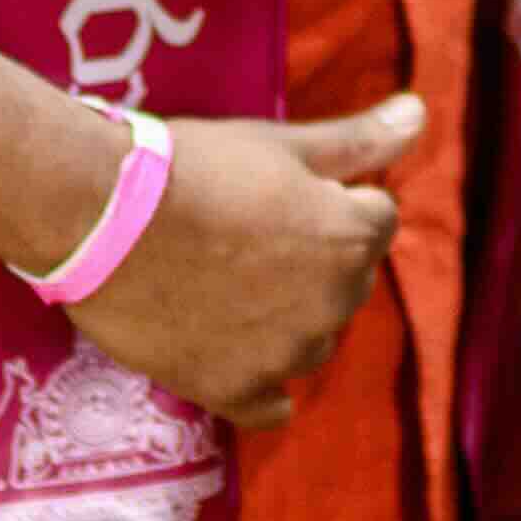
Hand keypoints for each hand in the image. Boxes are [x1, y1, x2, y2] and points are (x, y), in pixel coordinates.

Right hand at [73, 93, 419, 427]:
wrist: (100, 217)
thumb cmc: (193, 168)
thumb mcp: (279, 144)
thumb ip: (358, 141)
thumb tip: (420, 116)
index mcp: (352, 240)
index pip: (376, 220)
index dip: (332, 200)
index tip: (282, 193)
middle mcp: (332, 306)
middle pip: (346, 282)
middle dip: (315, 260)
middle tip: (248, 234)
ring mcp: (284, 357)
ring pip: (311, 340)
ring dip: (288, 318)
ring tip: (227, 283)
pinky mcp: (234, 391)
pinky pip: (272, 404)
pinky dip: (262, 386)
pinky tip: (235, 356)